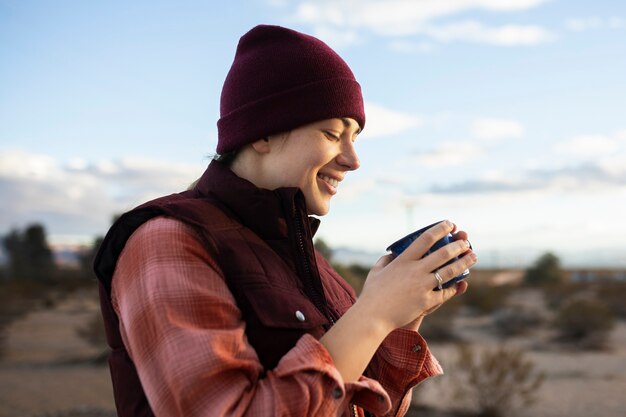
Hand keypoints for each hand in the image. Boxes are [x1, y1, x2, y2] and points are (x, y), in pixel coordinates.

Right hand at [356, 220, 476, 332]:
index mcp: (403, 260)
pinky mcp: (426, 301)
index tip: (449, 224)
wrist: (373, 317)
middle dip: (458, 245)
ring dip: (464, 262)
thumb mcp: (376, 271)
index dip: (440, 229)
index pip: (426, 239)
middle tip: (466, 242)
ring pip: (449, 271)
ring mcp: (422, 286)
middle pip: (443, 253)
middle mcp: (415, 271)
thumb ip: (386, 260)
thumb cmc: (372, 293)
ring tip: (472, 256)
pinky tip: (460, 282)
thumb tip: (392, 254)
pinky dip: (454, 287)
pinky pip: (445, 292)